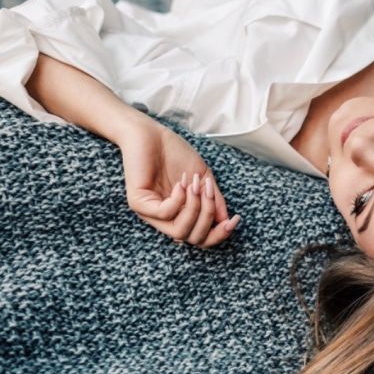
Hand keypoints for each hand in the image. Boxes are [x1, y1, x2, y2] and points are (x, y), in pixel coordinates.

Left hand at [118, 121, 240, 247]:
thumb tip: (226, 221)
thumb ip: (213, 200)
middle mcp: (165, 220)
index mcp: (180, 216)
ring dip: (194, 208)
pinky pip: (165, 213)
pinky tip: (180, 182)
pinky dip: (179, 199)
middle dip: (208, 216)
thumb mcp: (202, 178)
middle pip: (194, 239)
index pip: (201, 239)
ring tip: (194, 185)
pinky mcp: (138, 203)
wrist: (150, 134)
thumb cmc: (174, 153)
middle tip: (209, 192)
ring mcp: (150, 214)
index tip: (235, 219)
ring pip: (180, 232)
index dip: (220, 234)